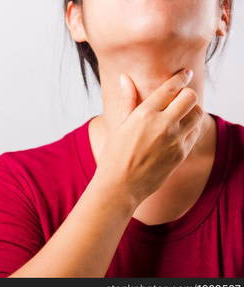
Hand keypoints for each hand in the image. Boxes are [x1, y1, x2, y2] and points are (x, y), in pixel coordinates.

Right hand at [94, 69, 203, 206]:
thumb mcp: (119, 125)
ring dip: (192, 110)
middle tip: (181, 97)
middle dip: (187, 93)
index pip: (171, 87)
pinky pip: (195, 133)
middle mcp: (162, 125)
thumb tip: (124, 78)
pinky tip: (180, 130)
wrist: (120, 185)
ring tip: (182, 114)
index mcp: (144, 114)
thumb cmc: (115, 154)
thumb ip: (127, 99)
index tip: (185, 74)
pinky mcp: (181, 154)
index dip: (181, 77)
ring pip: (198, 114)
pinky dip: (191, 127)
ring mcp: (174, 140)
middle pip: (190, 97)